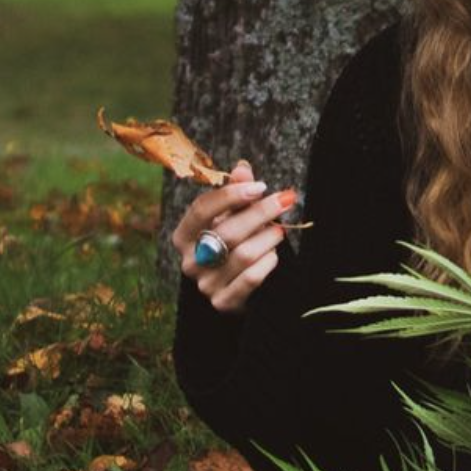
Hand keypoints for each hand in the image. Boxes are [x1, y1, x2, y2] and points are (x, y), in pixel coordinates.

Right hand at [172, 159, 297, 313]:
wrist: (237, 289)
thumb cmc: (234, 245)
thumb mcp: (233, 217)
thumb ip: (236, 193)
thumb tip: (242, 168)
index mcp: (184, 236)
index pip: (202, 209)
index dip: (231, 194)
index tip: (261, 186)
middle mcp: (190, 261)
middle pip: (227, 231)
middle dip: (261, 212)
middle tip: (285, 200)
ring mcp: (205, 284)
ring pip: (243, 254)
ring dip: (269, 238)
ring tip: (280, 231)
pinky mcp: (223, 302)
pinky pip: (252, 278)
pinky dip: (268, 262)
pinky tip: (274, 255)